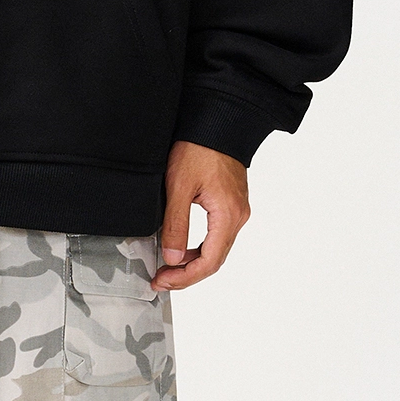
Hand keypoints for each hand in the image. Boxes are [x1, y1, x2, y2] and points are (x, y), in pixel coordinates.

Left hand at [151, 140, 249, 290]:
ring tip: (168, 267)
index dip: (184, 277)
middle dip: (187, 274)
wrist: (216, 120)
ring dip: (193, 262)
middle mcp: (238, 217)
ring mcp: (237, 210)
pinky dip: (200, 247)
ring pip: (216, 249)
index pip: (209, 262)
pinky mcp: (231, 203)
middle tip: (161, 279)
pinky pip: (218, 235)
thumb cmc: (199, 147)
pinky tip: (182, 247)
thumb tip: (172, 258)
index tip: (162, 280)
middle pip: (214, 260)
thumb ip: (176, 224)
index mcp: (228, 216)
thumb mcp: (179, 185)